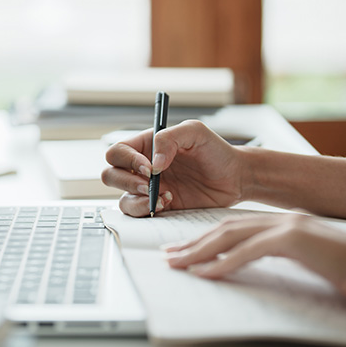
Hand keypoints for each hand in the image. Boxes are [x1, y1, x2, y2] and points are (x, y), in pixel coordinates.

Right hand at [101, 120, 245, 216]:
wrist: (234, 177)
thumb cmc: (215, 150)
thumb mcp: (195, 132)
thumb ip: (170, 138)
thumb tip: (153, 161)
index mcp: (145, 145)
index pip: (118, 152)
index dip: (127, 160)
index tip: (149, 167)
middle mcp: (141, 167)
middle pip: (111, 175)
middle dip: (127, 182)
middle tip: (150, 185)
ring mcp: (147, 189)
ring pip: (121, 198)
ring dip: (137, 200)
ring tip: (164, 197)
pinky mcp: (157, 206)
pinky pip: (138, 213)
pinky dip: (148, 211)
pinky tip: (169, 203)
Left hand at [164, 213, 345, 312]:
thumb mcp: (309, 263)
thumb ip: (282, 259)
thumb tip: (252, 270)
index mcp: (284, 224)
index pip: (235, 229)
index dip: (206, 240)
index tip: (185, 252)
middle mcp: (281, 220)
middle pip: (225, 230)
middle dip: (194, 244)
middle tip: (169, 258)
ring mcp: (287, 227)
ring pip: (230, 237)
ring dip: (200, 252)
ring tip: (178, 266)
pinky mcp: (293, 240)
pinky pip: (248, 252)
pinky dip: (224, 264)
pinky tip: (206, 274)